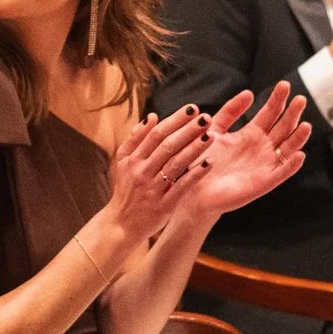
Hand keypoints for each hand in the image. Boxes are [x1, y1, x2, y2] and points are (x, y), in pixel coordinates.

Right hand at [97, 104, 208, 253]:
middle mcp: (142, 172)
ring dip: (195, 148)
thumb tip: (152, 116)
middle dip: (188, 130)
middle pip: (167, 146)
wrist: (121, 224)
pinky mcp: (164, 205)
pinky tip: (209, 163)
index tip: (192, 109)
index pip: (156, 134)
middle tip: (206, 118)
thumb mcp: (122, 162)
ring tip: (211, 135)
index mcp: (132, 159)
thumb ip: (135, 139)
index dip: (175, 120)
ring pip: (176, 164)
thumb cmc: (126, 189)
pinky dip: (196, 174)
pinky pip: (182, 187)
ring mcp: (153, 189)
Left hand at [180, 81, 310, 221]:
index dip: (278, 99)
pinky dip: (291, 165)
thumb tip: (249, 93)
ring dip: (298, 137)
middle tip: (300, 99)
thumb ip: (230, 111)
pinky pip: (281, 173)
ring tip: (306, 124)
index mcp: (251, 134)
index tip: (284, 84)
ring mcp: (265, 165)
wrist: (193, 188)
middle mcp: (262, 148)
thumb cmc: (202, 160)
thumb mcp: (215, 129)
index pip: (270, 113)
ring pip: (287, 148)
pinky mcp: (263, 183)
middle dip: (292, 113)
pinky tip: (299, 155)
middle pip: (283, 127)